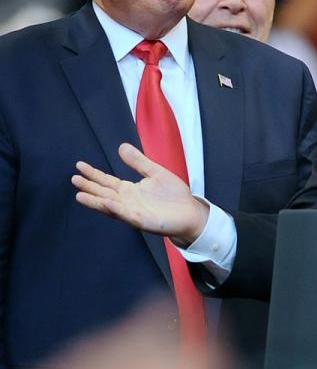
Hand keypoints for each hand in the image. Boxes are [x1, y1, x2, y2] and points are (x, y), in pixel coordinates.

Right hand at [72, 143, 209, 246]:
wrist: (190, 212)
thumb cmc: (174, 195)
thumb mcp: (155, 173)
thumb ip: (139, 162)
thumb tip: (121, 146)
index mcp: (130, 190)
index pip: (107, 181)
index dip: (93, 174)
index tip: (79, 165)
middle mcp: (127, 202)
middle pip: (104, 194)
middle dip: (89, 187)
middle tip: (74, 179)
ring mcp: (134, 212)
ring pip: (111, 207)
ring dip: (96, 201)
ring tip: (80, 195)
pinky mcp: (144, 221)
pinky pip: (128, 215)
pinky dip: (117, 209)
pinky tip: (107, 203)